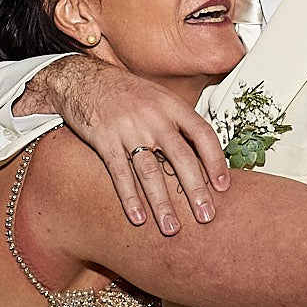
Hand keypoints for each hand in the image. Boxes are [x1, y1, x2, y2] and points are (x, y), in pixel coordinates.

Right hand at [18, 56, 229, 233]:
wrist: (82, 78)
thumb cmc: (125, 91)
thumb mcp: (158, 97)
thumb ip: (179, 122)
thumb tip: (203, 152)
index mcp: (171, 106)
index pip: (202, 134)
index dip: (216, 161)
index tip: (223, 187)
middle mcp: (153, 117)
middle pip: (180, 157)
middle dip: (195, 190)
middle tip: (205, 217)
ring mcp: (128, 129)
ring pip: (150, 171)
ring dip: (162, 203)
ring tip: (171, 228)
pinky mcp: (104, 140)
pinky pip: (119, 173)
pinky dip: (129, 197)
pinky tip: (138, 217)